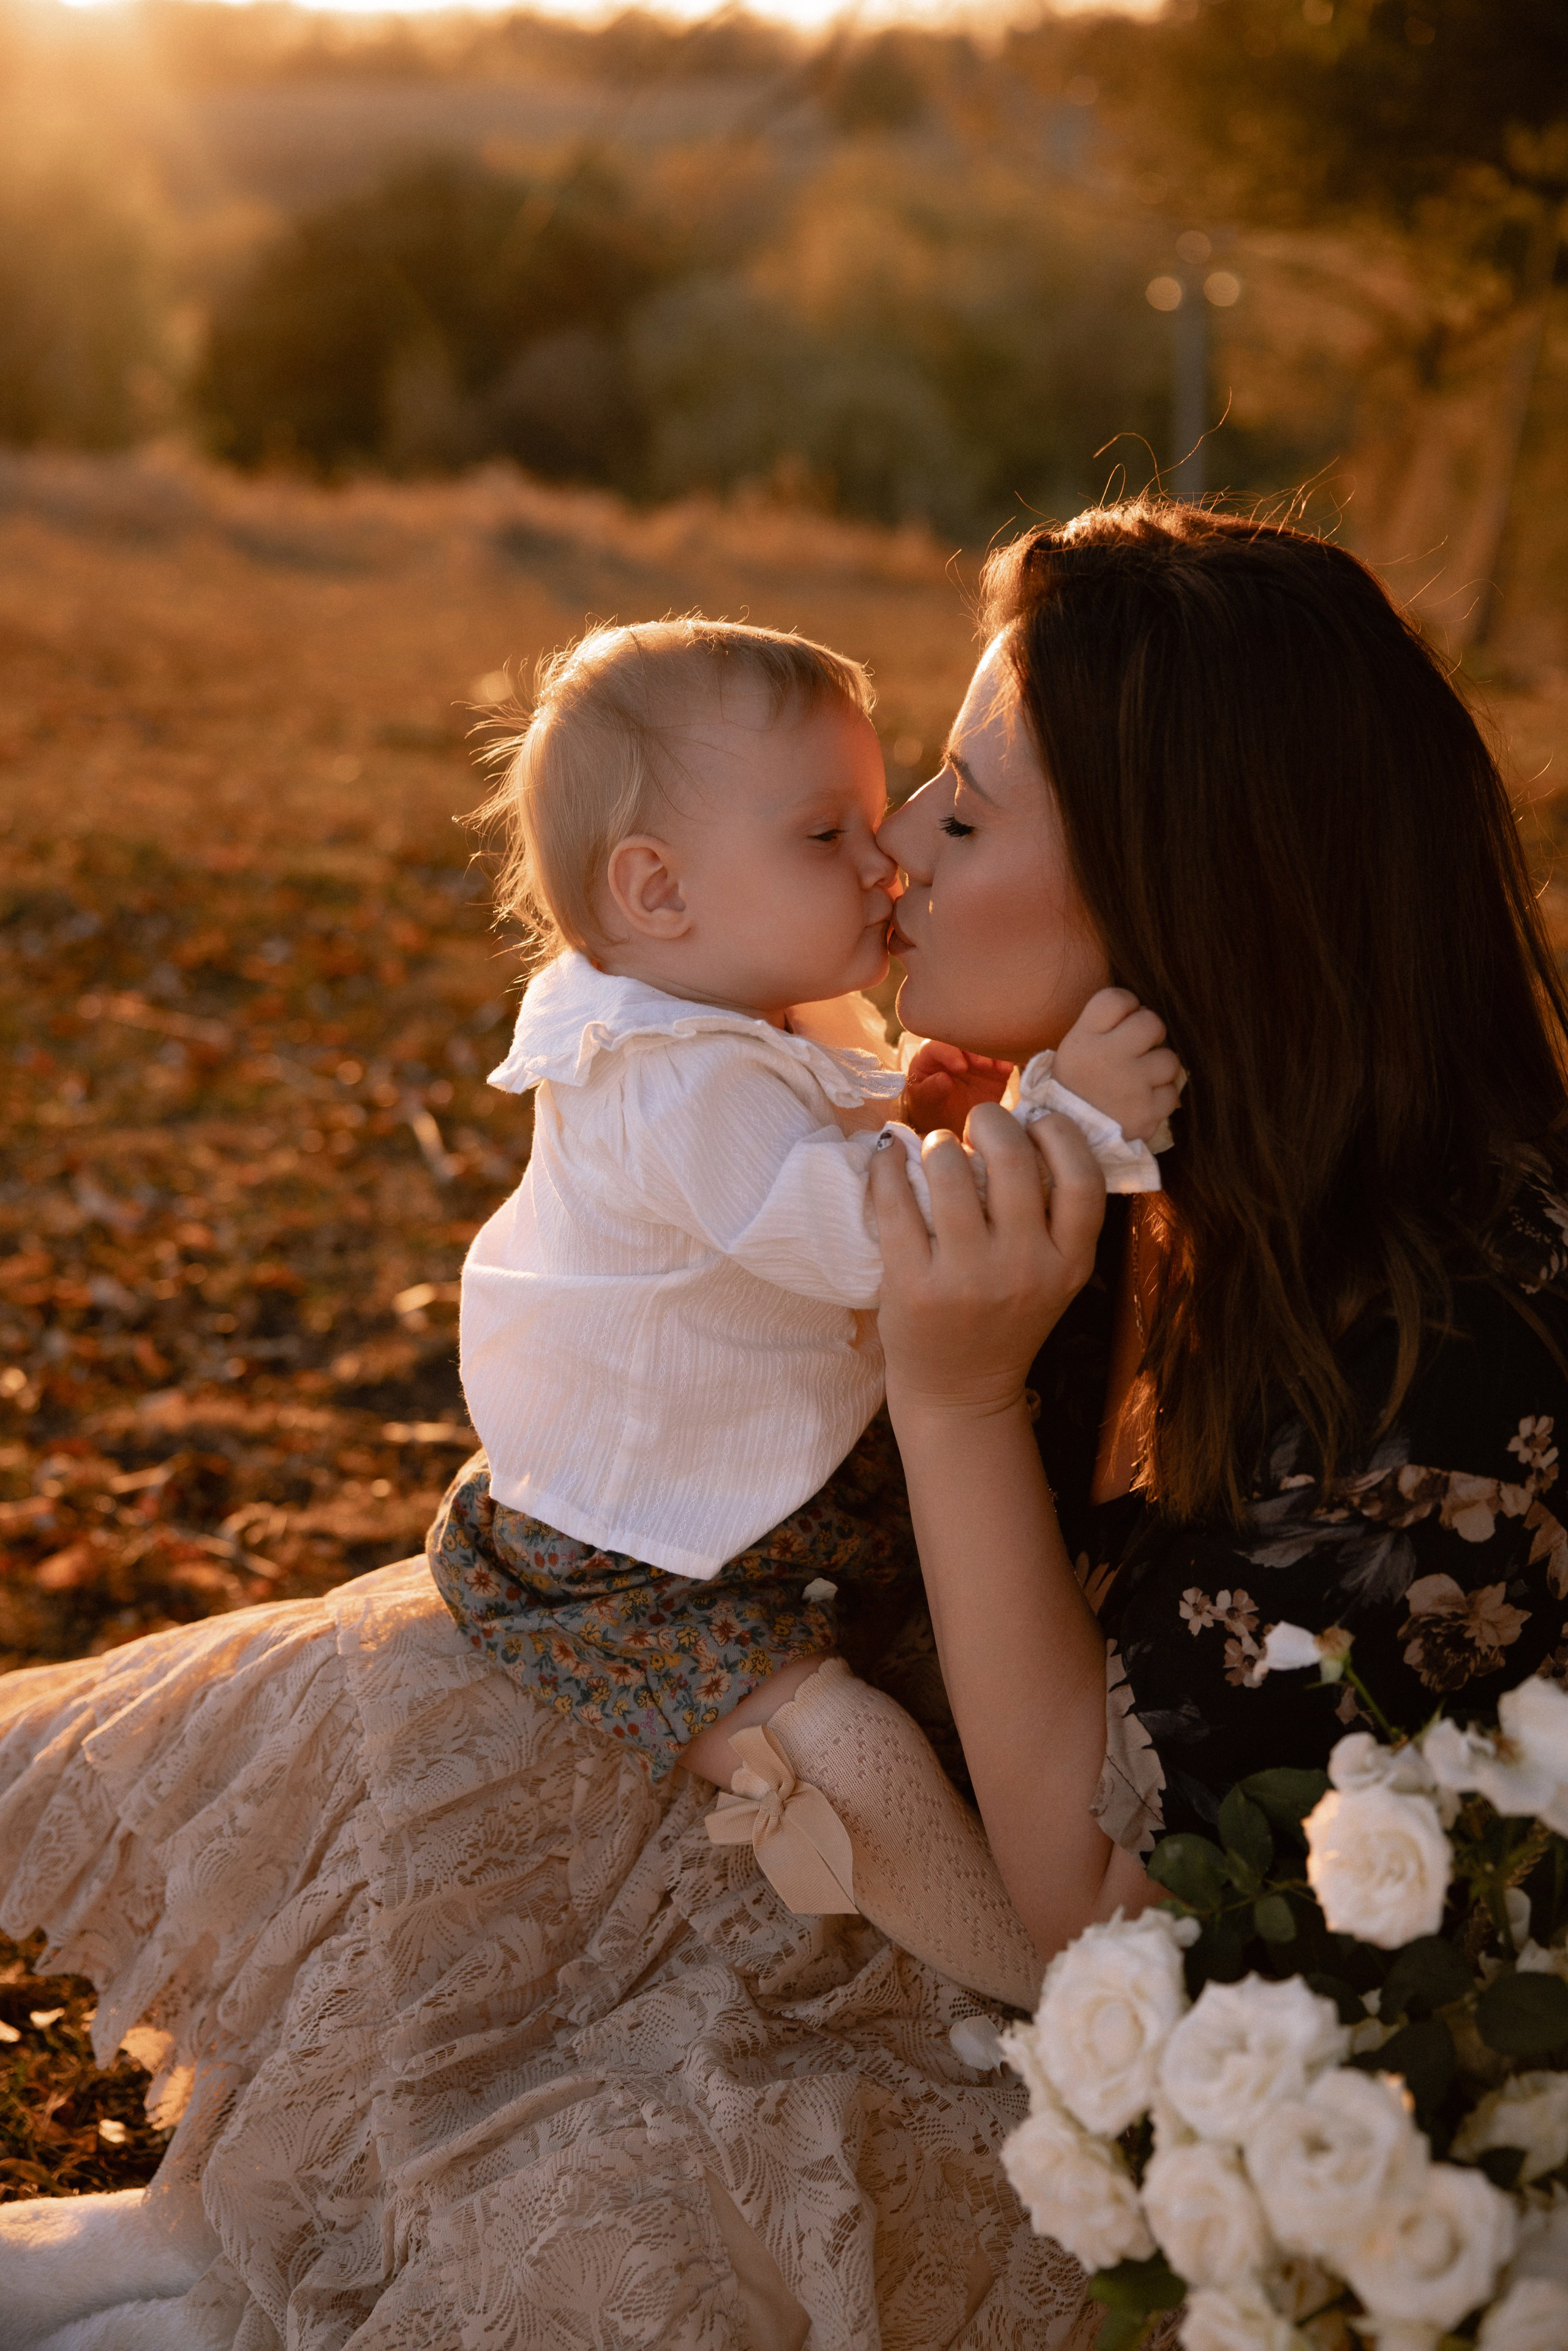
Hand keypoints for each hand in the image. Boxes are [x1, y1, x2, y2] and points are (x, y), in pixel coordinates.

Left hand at [870, 1103, 1105, 1418]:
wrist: (959, 1393)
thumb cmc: (1004, 1320)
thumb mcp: (1051, 1277)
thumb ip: (1051, 1218)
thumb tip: (1022, 1126)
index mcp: (1069, 1265)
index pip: (1083, 1180)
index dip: (1061, 1135)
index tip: (1037, 1121)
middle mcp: (1024, 1270)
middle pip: (1013, 1161)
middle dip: (992, 1120)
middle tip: (979, 1121)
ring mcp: (967, 1279)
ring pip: (951, 1171)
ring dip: (939, 1143)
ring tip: (937, 1148)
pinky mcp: (914, 1286)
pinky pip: (896, 1202)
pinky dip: (888, 1166)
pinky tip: (889, 1155)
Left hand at [902, 1039, 1014, 1136]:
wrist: (952, 1124)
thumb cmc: (932, 1109)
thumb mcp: (926, 1104)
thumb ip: (931, 1091)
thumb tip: (944, 1079)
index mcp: (931, 1056)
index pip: (937, 1045)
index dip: (949, 1052)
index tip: (961, 1068)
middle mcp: (954, 1051)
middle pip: (965, 1039)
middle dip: (976, 1050)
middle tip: (984, 1066)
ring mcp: (976, 1058)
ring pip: (987, 1045)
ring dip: (995, 1053)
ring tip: (1001, 1069)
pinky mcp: (995, 1069)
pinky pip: (1004, 1059)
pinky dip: (1010, 1060)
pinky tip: (1013, 1068)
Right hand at [1052, 987, 1183, 1144]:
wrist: (1072, 1136)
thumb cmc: (1078, 1085)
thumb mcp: (1075, 1047)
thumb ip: (1104, 1023)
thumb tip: (1144, 1009)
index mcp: (1084, 1039)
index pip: (1117, 998)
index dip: (1127, 1005)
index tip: (1121, 1022)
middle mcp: (1107, 1058)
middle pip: (1151, 1022)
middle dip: (1150, 1033)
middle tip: (1138, 1049)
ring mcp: (1130, 1086)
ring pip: (1169, 1059)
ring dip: (1158, 1068)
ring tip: (1139, 1079)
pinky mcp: (1146, 1112)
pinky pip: (1171, 1093)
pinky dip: (1159, 1097)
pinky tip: (1141, 1101)